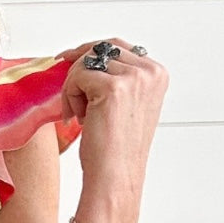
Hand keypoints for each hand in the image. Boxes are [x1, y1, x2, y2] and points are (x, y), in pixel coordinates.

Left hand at [55, 38, 168, 192]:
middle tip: (69, 97)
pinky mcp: (113, 88)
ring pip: (86, 62)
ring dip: (72, 87)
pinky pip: (77, 76)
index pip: (116, 45)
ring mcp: (134, 78)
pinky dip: (69, 96)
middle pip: (100, 49)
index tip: (66, 59)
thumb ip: (117, 77)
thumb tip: (86, 53)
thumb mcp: (125, 104)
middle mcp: (151, 72)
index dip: (88, 52)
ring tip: (78, 115)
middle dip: (77, 69)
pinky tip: (77, 119)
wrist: (115, 176)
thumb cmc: (115, 148)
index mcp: (157, 73)